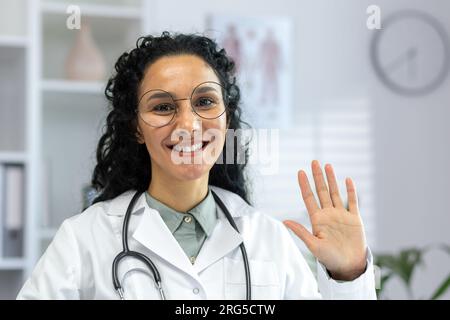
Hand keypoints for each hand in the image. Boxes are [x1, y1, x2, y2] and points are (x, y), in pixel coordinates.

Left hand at [283, 160, 367, 280]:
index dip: (305, 185)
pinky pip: (352, 202)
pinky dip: (351, 191)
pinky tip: (348, 179)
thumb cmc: (330, 258)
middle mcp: (328, 214)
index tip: (300, 172)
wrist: (349, 266)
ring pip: (335, 193)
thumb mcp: (313, 245)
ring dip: (332, 179)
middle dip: (318, 177)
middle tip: (314, 162)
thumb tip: (284, 221)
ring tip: (328, 166)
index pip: (309, 198)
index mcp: (317, 220)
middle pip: (322, 191)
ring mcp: (341, 215)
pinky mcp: (354, 219)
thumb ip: (301, 232)